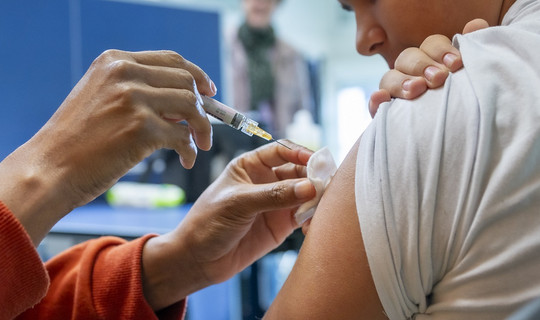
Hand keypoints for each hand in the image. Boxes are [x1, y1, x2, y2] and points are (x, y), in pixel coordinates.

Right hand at [0, 50, 215, 243]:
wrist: (50, 169)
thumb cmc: (77, 141)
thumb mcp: (102, 99)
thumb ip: (138, 92)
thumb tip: (185, 102)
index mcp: (115, 61)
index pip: (171, 60)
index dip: (197, 75)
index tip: (209, 92)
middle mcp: (124, 73)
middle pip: (187, 80)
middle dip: (204, 105)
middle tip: (205, 129)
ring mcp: (133, 99)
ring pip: (191, 105)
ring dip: (202, 128)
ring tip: (200, 146)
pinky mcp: (140, 128)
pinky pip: (183, 136)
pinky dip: (190, 150)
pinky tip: (186, 160)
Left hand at [141, 141, 316, 309]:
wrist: (198, 260)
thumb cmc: (208, 223)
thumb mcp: (238, 204)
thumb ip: (274, 195)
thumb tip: (309, 187)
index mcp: (250, 165)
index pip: (282, 150)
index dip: (300, 153)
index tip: (316, 162)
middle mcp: (266, 180)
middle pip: (299, 171)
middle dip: (314, 176)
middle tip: (326, 186)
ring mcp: (276, 203)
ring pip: (306, 193)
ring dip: (317, 198)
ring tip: (324, 207)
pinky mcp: (281, 224)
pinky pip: (305, 215)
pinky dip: (313, 218)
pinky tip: (312, 225)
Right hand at [368, 19, 489, 116]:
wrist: (456, 146)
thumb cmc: (466, 107)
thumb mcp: (472, 80)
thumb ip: (472, 51)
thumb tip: (475, 24)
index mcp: (433, 62)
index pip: (431, 45)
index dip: (442, 50)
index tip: (456, 64)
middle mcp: (412, 73)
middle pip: (408, 57)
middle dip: (423, 65)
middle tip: (439, 79)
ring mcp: (395, 94)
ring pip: (389, 77)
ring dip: (402, 81)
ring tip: (416, 90)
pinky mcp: (385, 115)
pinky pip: (375, 105)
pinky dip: (376, 101)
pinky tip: (381, 99)